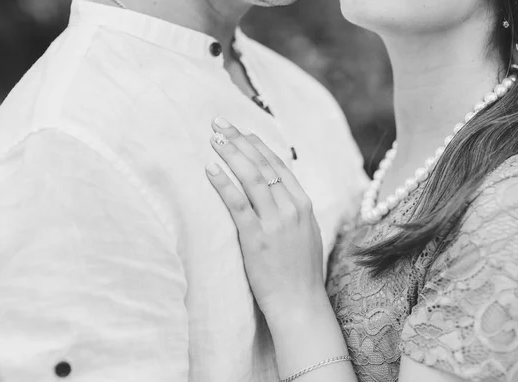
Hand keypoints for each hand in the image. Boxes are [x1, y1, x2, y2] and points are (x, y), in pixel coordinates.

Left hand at [205, 117, 325, 321]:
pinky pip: (237, 203)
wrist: (300, 304)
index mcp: (303, 205)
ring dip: (230, 153)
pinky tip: (210, 169)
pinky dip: (223, 183)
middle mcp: (291, 208)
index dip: (258, 145)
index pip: (279, 165)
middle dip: (240, 139)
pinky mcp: (256, 238)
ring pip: (251, 177)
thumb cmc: (301, 272)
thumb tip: (278, 193)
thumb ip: (294, 211)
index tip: (243, 131)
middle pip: (263, 164)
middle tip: (220, 122)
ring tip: (213, 137)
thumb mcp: (307, 234)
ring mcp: (275, 222)